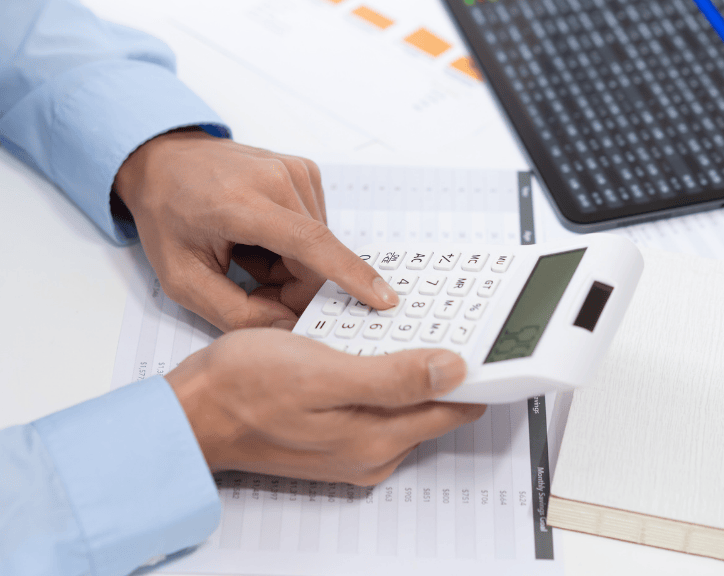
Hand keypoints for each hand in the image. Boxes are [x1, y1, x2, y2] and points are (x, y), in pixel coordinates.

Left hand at [113, 129, 397, 331]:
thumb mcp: (183, 279)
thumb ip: (236, 313)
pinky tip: (261, 237)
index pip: (310, 242)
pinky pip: (317, 229)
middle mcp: (277, 178)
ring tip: (248, 253)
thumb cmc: (168, 216)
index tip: (383, 298)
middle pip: (315, 258)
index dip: (349, 274)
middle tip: (252, 286)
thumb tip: (290, 329)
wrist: (164, 161)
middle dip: (292, 286)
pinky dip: (294, 245)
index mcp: (241, 202)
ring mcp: (296, 170)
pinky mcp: (306, 171)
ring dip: (291, 266)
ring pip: (320, 247)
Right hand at [166, 329, 484, 484]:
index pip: (455, 408)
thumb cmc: (245, 388)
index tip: (488, 338)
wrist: (192, 410)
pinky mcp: (336, 433)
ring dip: (412, 364)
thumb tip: (454, 372)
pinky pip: (377, 400)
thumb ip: (394, 378)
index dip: (476, 373)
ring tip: (411, 321)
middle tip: (449, 317)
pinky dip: (383, 371)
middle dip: (446, 364)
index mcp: (378, 439)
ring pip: (406, 400)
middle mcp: (373, 451)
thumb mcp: (324, 373)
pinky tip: (370, 343)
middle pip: (435, 404)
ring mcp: (354, 445)